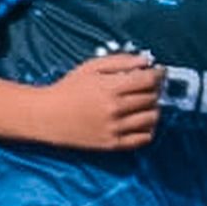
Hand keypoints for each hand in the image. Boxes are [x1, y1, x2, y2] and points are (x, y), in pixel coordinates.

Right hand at [37, 52, 162, 149]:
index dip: (158, 74)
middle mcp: (115, 109)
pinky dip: (148, 129)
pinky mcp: (113, 144)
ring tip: (144, 104)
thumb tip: (145, 61)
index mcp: (110, 88)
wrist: (47, 116)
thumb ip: (120, 62)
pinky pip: (143, 138)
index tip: (159, 72)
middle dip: (155, 90)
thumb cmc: (68, 89)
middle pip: (151, 98)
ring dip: (153, 109)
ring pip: (151, 118)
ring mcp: (115, 128)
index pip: (148, 80)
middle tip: (149, 87)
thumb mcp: (90, 67)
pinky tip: (140, 121)